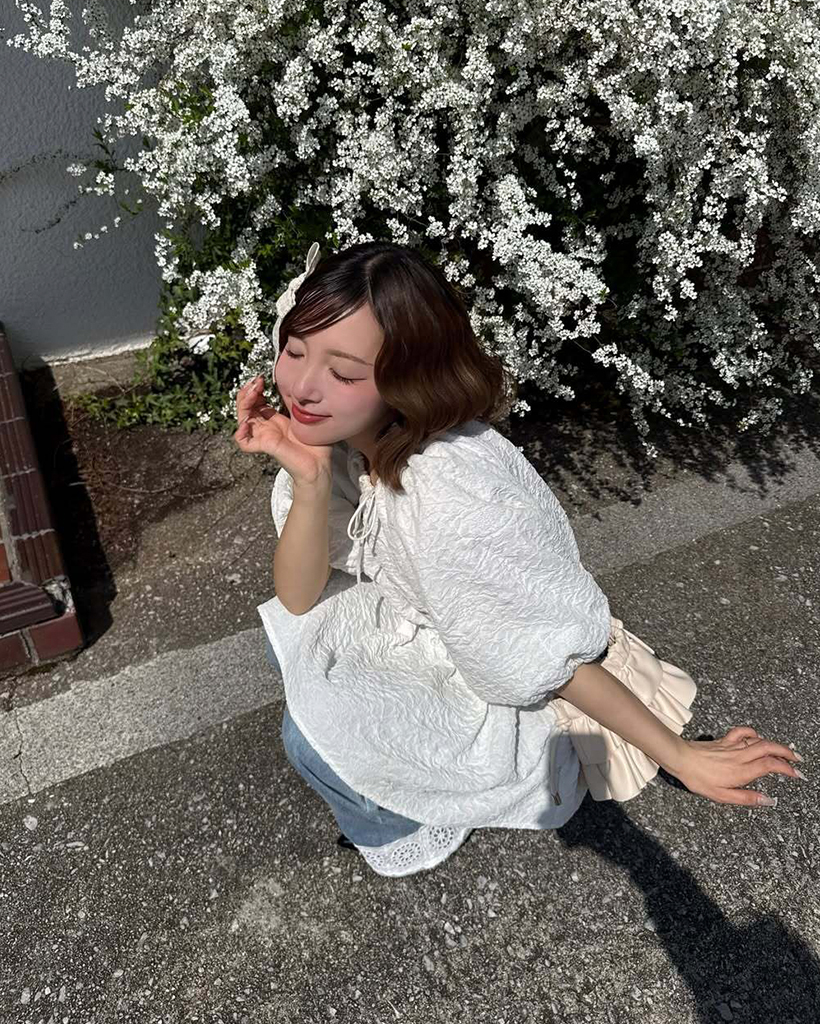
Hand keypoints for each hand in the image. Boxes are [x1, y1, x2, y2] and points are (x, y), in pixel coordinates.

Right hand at [233, 375, 333, 485]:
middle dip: (247, 392)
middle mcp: (266, 428)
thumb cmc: (316, 443)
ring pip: (242, 420)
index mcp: (274, 420)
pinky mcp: (265, 446)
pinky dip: (240, 433)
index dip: (254, 390)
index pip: (256, 403)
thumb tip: (291, 384)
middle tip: (256, 382)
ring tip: (251, 393)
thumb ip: (295, 402)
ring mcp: (264, 437)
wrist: (320, 463)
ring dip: (243, 404)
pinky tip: (246, 423)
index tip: (261, 379)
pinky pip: (244, 443)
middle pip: (246, 408)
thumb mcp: (305, 415)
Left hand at [669, 726, 804, 806]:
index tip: (796, 774)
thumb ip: (746, 798)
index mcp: (741, 771)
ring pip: (759, 740)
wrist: (680, 759)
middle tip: (797, 760)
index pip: (770, 766)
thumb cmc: (698, 779)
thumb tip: (767, 800)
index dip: (786, 768)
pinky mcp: (724, 740)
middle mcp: (740, 756)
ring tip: (784, 751)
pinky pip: (741, 732)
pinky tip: (756, 737)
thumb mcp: (721, 796)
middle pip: (769, 748)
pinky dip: (752, 733)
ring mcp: (732, 746)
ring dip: (774, 744)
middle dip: (787, 753)